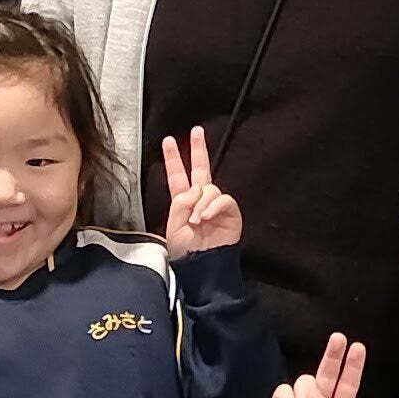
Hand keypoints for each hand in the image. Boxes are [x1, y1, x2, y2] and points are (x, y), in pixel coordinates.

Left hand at [157, 128, 241, 256]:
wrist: (202, 266)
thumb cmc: (186, 251)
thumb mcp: (173, 225)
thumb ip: (181, 203)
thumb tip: (197, 190)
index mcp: (183, 202)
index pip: (177, 175)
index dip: (172, 158)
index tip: (168, 141)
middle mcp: (200, 200)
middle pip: (200, 169)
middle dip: (198, 149)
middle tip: (197, 131)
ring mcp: (216, 205)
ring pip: (209, 188)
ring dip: (201, 203)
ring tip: (196, 220)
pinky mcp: (230, 212)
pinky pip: (222, 199)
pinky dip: (213, 207)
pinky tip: (206, 217)